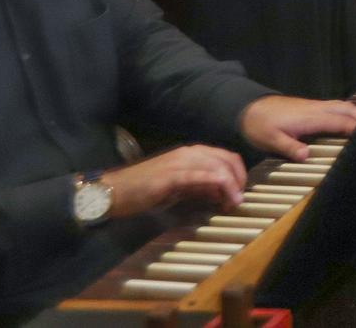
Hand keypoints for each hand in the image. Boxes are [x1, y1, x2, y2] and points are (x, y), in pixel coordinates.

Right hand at [99, 144, 247, 218]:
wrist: (115, 192)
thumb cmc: (144, 190)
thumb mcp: (178, 187)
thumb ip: (199, 186)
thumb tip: (220, 193)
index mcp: (191, 153)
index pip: (226, 157)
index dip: (239, 174)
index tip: (240, 192)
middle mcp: (188, 153)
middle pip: (226, 159)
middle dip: (239, 179)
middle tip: (240, 199)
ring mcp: (180, 162)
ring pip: (217, 166)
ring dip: (231, 184)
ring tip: (235, 201)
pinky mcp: (172, 175)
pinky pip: (200, 176)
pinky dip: (216, 185)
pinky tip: (222, 198)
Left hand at [238, 94, 355, 162]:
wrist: (248, 107)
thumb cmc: (259, 124)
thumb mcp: (271, 140)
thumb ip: (290, 148)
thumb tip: (307, 156)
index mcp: (310, 117)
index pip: (340, 121)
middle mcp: (316, 109)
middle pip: (346, 109)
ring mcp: (313, 106)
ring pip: (341, 105)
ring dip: (355, 113)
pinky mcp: (310, 107)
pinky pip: (334, 106)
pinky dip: (346, 112)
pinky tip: (346, 121)